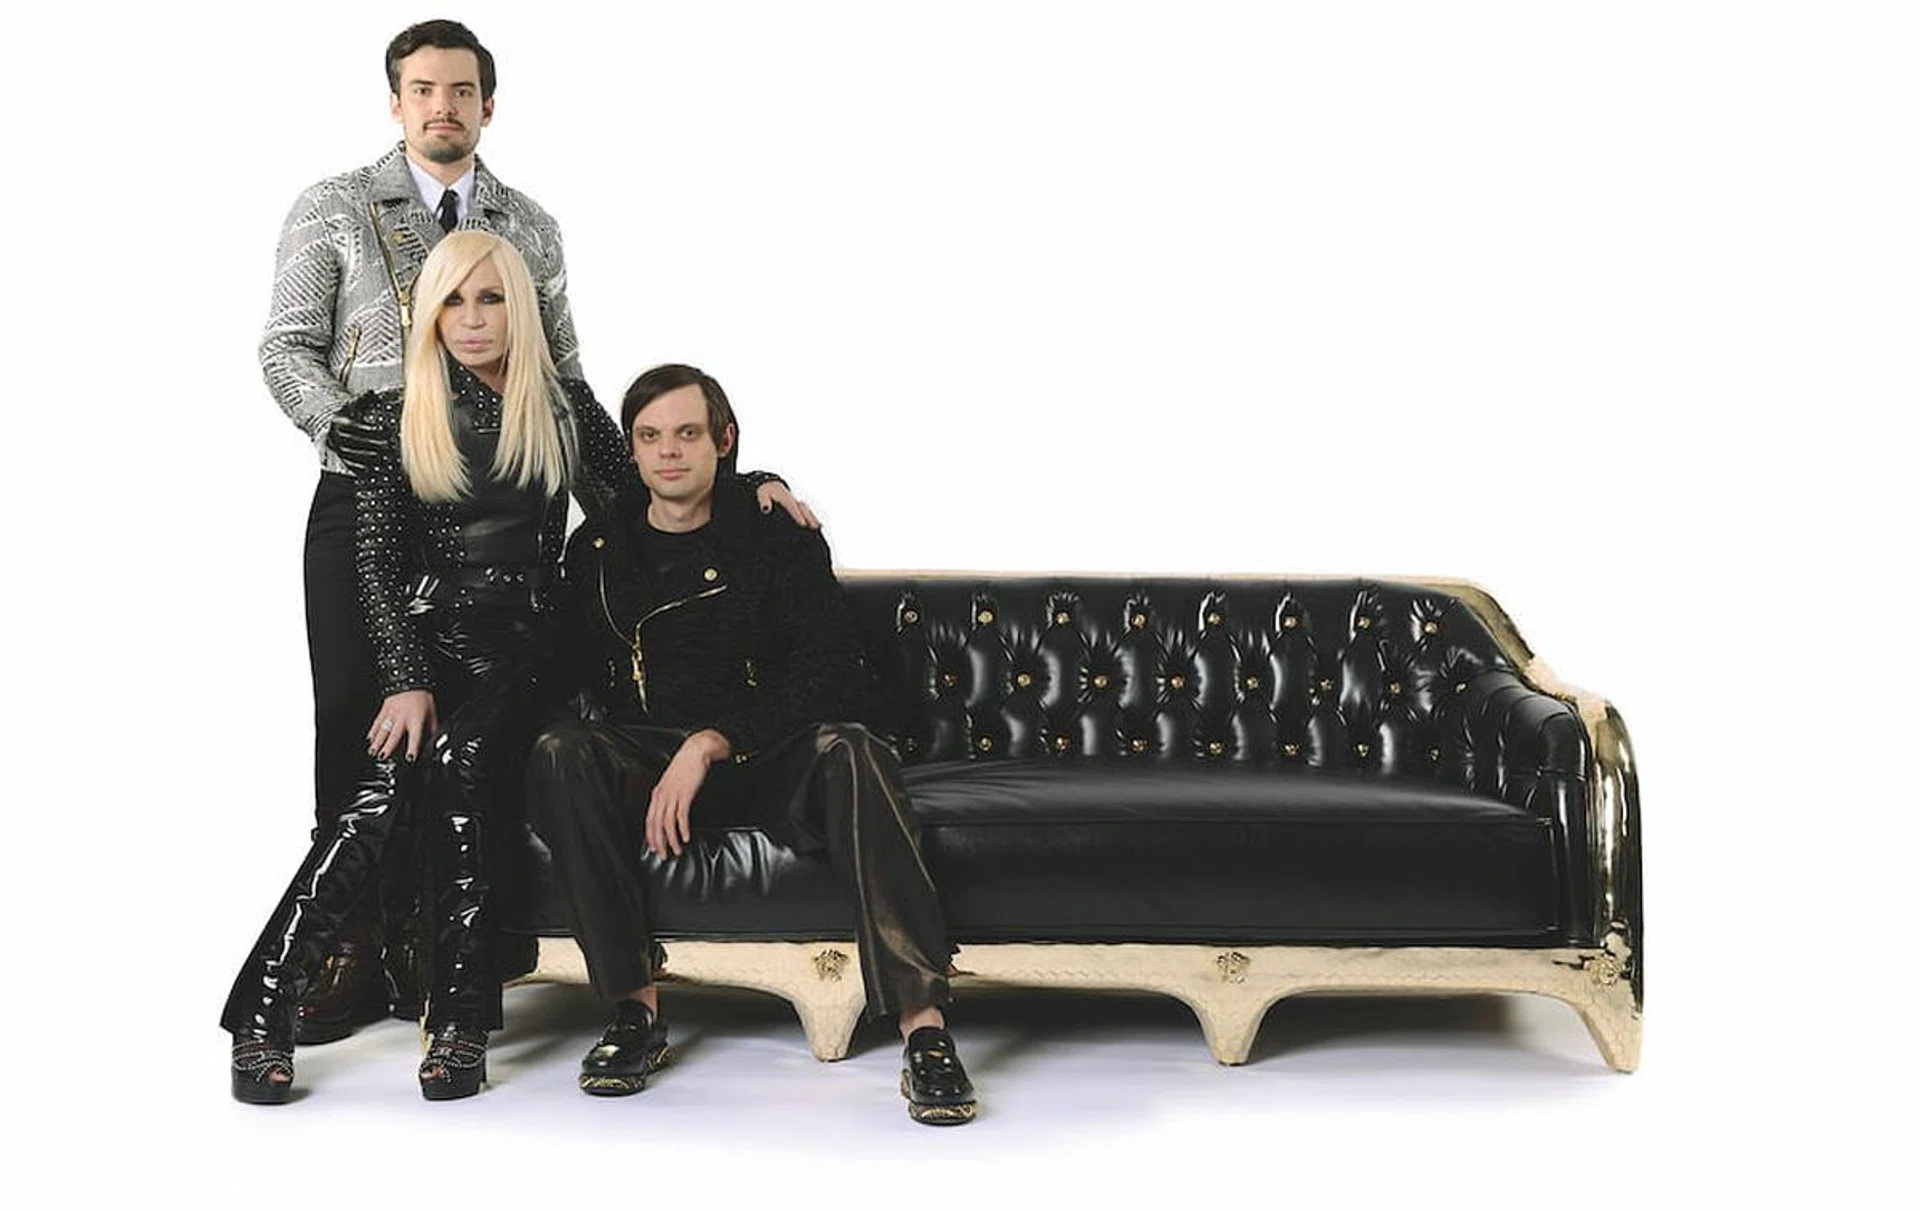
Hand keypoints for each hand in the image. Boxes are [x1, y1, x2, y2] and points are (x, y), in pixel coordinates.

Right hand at [368, 689, 436, 760]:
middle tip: (383, 757)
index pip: (415, 737)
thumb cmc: (422, 697)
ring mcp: (392, 714)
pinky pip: (377, 722)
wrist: (410, 680)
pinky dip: (373, 731)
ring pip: (383, 730)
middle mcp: (403, 718)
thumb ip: (432, 728)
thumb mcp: (432, 713)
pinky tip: (369, 739)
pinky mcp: (384, 709)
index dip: (412, 749)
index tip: (410, 759)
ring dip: (377, 742)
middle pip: (394, 735)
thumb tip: (433, 740)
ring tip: (373, 752)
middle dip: (388, 747)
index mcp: (416, 719)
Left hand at [645, 730, 731, 858]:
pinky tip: (686, 837)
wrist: (695, 751)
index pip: (650, 820)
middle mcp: (662, 796)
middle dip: (659, 842)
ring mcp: (673, 795)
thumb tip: (670, 810)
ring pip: (668, 823)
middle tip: (663, 855)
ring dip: (672, 839)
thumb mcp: (672, 782)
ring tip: (677, 850)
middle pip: (656, 824)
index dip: (651, 836)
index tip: (654, 848)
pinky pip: (681, 816)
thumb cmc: (686, 766)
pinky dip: (683, 829)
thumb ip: (669, 795)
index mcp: (657, 794)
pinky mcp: (685, 794)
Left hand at [757, 481, 820, 529]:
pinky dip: (812, 516)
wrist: (770, 484)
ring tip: (819, 527)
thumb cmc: (766, 491)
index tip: (803, 524)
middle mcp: (793, 500)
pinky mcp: (797, 505)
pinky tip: (817, 525)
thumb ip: (764, 501)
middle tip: (814, 527)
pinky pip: (806, 510)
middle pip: (803, 509)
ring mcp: (796, 502)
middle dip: (809, 517)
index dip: (797, 515)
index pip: (792, 507)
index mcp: (785, 498)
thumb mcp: (762, 494)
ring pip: (807, 510)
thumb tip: (766, 509)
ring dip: (813, 517)